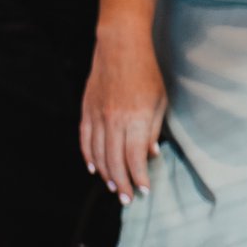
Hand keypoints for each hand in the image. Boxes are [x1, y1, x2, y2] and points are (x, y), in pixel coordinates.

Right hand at [79, 27, 165, 203]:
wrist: (120, 47)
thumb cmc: (146, 73)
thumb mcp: (160, 101)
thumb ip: (154, 130)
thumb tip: (150, 154)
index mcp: (136, 119)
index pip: (134, 158)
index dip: (139, 178)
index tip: (144, 190)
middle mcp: (114, 120)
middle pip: (115, 161)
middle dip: (122, 183)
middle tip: (127, 199)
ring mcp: (97, 115)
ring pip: (98, 153)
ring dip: (106, 174)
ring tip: (113, 188)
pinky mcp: (87, 110)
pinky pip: (85, 139)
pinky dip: (89, 156)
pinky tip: (94, 168)